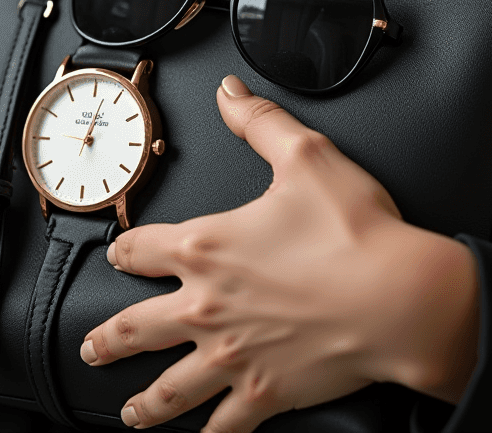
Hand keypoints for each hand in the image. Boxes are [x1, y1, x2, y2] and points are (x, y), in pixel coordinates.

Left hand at [81, 75, 478, 431]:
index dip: (125, 250)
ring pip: (170, 387)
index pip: (144, 248)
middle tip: (94, 344)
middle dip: (111, 336)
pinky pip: (225, 423)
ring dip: (144, 400)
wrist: (397, 299)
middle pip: (138, 326)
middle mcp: (207, 306)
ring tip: (131, 411)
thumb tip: (228, 93)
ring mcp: (232, 355)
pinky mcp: (264, 392)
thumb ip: (259, 122)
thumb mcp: (304, 155)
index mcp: (209, 247)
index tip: (118, 255)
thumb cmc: (353, 231)